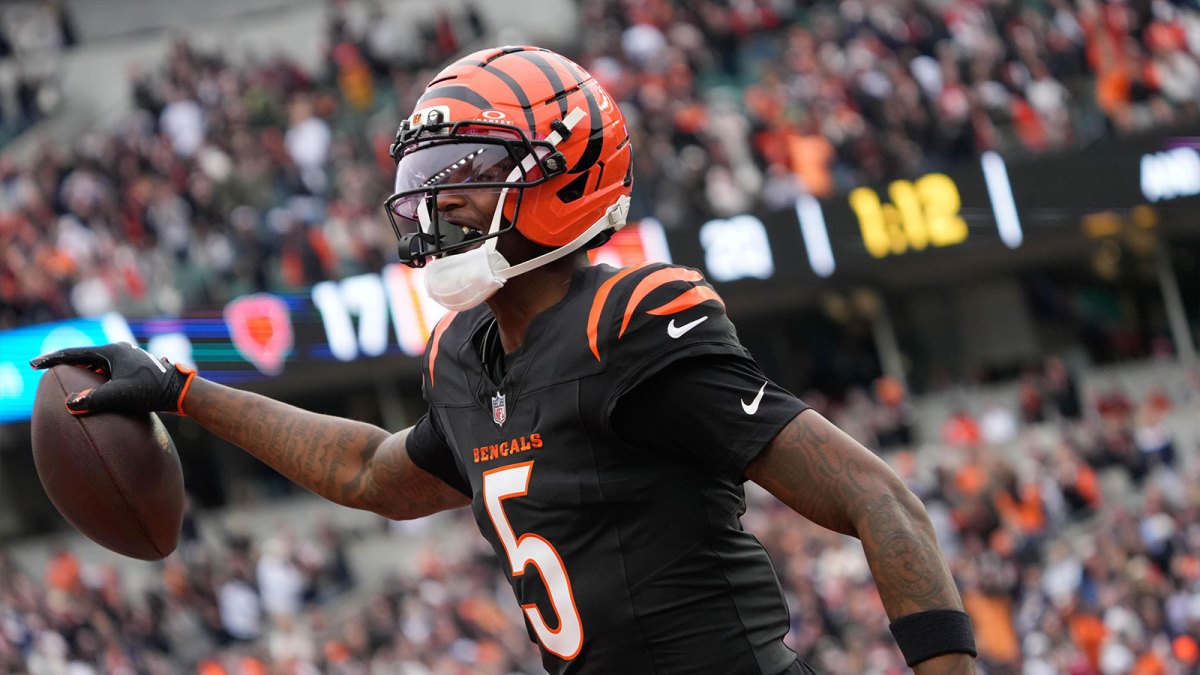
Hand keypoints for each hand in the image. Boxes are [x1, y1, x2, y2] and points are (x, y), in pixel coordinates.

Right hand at [30, 342, 196, 415]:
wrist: (182, 392)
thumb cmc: (153, 392)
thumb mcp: (121, 395)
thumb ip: (94, 399)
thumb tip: (69, 404)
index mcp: (113, 351)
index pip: (76, 353)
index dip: (53, 359)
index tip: (35, 364)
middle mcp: (121, 351)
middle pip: (85, 356)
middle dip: (65, 362)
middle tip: (45, 369)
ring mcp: (130, 359)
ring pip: (98, 364)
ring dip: (81, 370)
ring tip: (65, 378)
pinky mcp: (136, 369)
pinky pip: (108, 371)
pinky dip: (96, 377)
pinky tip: (93, 387)